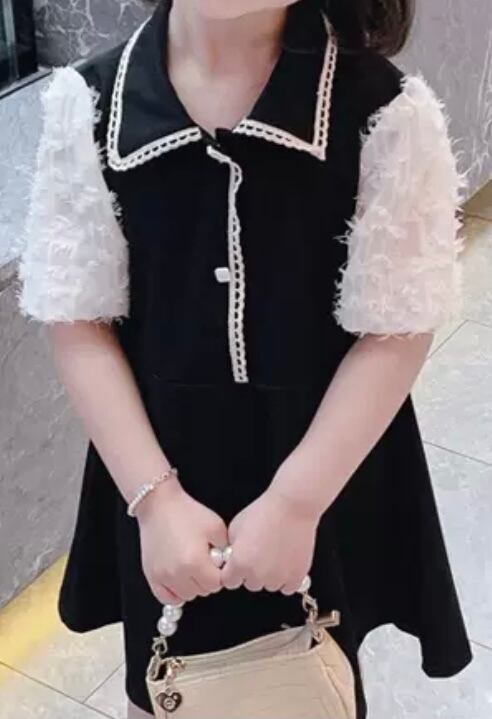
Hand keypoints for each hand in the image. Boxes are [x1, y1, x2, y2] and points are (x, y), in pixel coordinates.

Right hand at [137, 478, 228, 604]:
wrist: (159, 505)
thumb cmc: (186, 512)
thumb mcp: (215, 526)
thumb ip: (226, 549)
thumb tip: (228, 565)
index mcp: (195, 562)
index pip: (217, 584)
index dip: (219, 573)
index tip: (216, 562)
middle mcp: (177, 573)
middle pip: (202, 591)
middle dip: (207, 579)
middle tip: (204, 560)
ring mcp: (162, 576)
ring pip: (186, 596)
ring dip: (192, 585)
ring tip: (191, 566)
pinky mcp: (151, 575)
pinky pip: (166, 597)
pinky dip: (175, 592)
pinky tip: (179, 578)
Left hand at [221, 488, 318, 594]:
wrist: (292, 507)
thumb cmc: (265, 512)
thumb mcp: (235, 527)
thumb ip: (231, 549)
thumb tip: (231, 559)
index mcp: (239, 564)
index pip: (229, 582)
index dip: (233, 572)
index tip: (238, 566)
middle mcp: (257, 575)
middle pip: (250, 584)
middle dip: (253, 572)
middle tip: (260, 553)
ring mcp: (278, 578)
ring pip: (269, 585)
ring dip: (270, 575)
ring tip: (275, 553)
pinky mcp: (296, 576)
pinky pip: (287, 587)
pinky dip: (287, 578)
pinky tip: (285, 561)